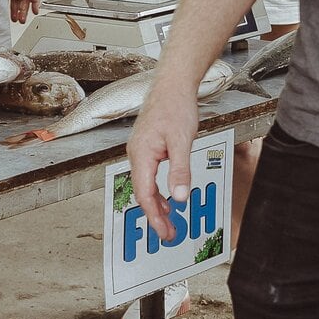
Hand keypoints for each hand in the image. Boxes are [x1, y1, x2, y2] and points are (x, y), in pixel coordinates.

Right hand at [127, 78, 198, 241]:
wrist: (172, 85)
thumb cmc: (176, 107)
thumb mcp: (182, 141)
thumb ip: (180, 170)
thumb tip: (179, 197)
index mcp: (141, 155)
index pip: (144, 194)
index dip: (154, 216)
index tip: (164, 231)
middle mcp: (136, 155)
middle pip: (142, 194)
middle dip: (154, 216)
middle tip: (168, 234)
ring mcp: (139, 152)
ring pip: (144, 186)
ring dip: (156, 206)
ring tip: (169, 222)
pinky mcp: (147, 148)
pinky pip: (148, 176)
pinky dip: (157, 192)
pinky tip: (168, 199)